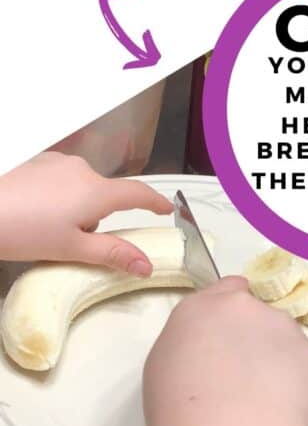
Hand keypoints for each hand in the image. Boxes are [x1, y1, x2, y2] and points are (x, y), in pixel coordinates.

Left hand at [0, 151, 171, 273]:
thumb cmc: (23, 230)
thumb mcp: (71, 249)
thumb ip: (112, 254)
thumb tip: (146, 265)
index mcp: (96, 191)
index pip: (138, 192)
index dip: (155, 201)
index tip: (166, 208)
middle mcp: (82, 169)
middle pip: (104, 195)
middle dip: (96, 218)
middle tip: (72, 242)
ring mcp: (57, 162)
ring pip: (80, 187)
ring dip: (74, 207)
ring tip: (44, 229)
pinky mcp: (37, 161)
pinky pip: (59, 179)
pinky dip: (55, 196)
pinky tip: (32, 212)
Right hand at [143, 275, 307, 425]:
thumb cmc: (178, 409)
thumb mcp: (166, 368)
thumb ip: (194, 348)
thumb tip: (210, 359)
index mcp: (202, 308)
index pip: (229, 289)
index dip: (234, 311)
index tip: (232, 336)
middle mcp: (246, 308)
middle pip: (259, 318)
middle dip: (257, 342)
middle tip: (245, 383)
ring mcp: (284, 329)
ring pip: (286, 344)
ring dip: (279, 366)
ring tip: (264, 407)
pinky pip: (307, 373)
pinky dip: (300, 392)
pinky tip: (283, 417)